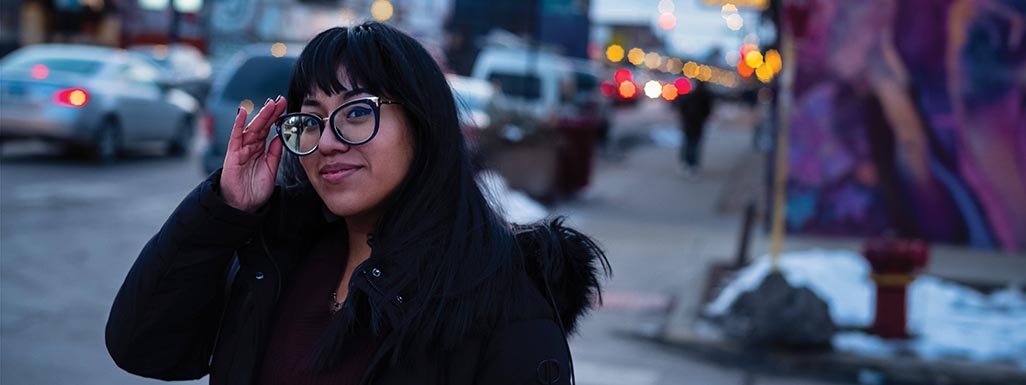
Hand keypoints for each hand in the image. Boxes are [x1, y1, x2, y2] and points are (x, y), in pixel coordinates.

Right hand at [220, 97, 285, 212]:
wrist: (244, 206)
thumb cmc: (255, 188)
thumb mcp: (271, 168)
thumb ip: (275, 152)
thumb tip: (280, 137)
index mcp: (260, 149)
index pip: (269, 129)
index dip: (276, 117)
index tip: (285, 105)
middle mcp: (250, 147)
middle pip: (261, 125)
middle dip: (270, 112)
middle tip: (280, 100)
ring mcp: (241, 149)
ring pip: (251, 128)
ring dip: (260, 115)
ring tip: (269, 104)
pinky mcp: (232, 155)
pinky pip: (235, 137)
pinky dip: (238, 124)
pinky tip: (242, 113)